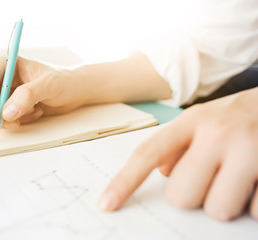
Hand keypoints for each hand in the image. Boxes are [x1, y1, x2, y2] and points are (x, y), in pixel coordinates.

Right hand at [0, 56, 82, 128]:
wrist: (76, 91)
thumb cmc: (64, 81)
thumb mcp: (49, 85)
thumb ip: (27, 96)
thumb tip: (7, 112)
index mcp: (7, 65)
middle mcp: (4, 78)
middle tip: (11, 124)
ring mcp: (7, 93)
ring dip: (7, 119)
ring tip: (30, 114)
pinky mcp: (13, 105)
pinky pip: (5, 118)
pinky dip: (17, 121)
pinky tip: (35, 114)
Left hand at [99, 87, 257, 220]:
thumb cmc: (240, 117)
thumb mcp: (205, 120)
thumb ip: (179, 145)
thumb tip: (163, 172)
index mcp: (193, 121)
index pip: (149, 154)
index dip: (125, 182)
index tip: (107, 204)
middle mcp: (219, 133)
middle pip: (181, 196)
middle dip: (195, 195)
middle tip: (213, 178)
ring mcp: (250, 151)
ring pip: (217, 209)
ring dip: (226, 202)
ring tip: (240, 179)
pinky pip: (255, 212)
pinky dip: (256, 205)